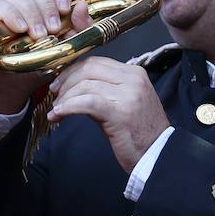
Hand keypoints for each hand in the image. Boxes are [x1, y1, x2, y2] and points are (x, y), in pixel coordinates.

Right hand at [0, 0, 92, 114]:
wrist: (10, 88)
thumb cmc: (38, 66)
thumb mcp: (66, 48)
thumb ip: (80, 28)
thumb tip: (83, 5)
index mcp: (41, 3)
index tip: (65, 9)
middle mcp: (21, 0)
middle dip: (47, 7)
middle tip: (53, 29)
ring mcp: (1, 5)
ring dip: (32, 13)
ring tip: (38, 35)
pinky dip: (10, 14)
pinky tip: (19, 28)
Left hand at [47, 57, 168, 172]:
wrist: (158, 153)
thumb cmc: (140, 132)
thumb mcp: (124, 103)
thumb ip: (103, 90)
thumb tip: (72, 87)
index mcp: (135, 73)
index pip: (97, 62)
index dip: (72, 71)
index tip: (60, 84)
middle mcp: (133, 79)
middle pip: (89, 69)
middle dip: (66, 81)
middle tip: (56, 97)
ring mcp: (128, 94)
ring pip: (85, 85)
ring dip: (65, 98)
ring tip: (57, 111)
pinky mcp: (119, 112)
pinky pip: (86, 102)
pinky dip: (68, 107)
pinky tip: (58, 115)